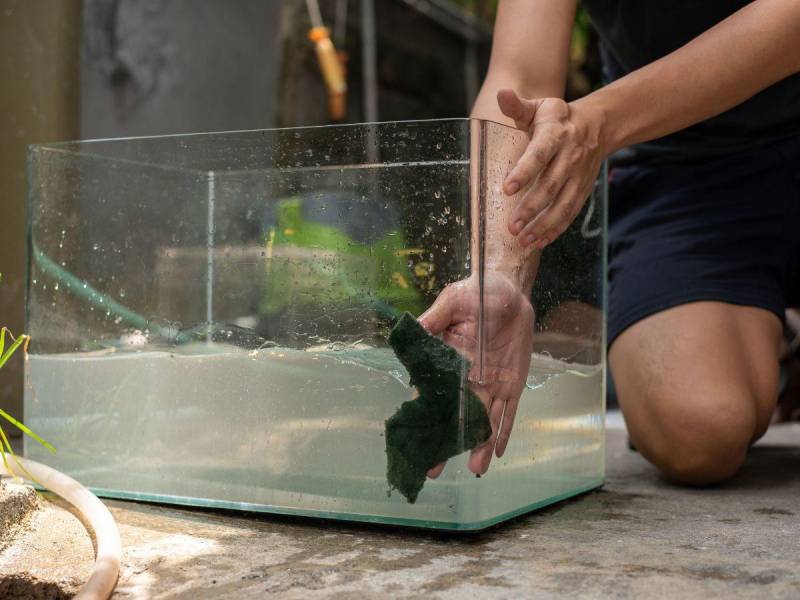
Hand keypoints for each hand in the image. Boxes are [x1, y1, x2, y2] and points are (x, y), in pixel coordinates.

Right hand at [418, 273, 533, 475]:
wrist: (510, 291)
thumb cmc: (476, 293)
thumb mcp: (452, 301)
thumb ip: (433, 319)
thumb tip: (413, 331)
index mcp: (447, 361)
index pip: (433, 393)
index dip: (426, 415)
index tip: (416, 437)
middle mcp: (467, 379)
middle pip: (456, 415)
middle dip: (447, 442)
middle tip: (434, 469)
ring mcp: (491, 384)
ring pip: (484, 420)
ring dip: (479, 444)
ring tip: (474, 468)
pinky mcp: (513, 384)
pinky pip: (509, 412)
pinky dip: (504, 431)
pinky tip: (498, 452)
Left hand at [498, 89, 604, 248]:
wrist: (597, 125)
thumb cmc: (556, 118)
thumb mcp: (538, 107)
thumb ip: (517, 106)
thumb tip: (502, 93)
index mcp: (555, 135)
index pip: (538, 155)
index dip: (523, 172)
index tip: (506, 189)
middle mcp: (569, 157)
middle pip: (550, 186)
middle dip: (531, 209)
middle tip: (512, 226)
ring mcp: (578, 176)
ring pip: (562, 205)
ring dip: (543, 225)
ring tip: (523, 240)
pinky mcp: (582, 190)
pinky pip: (570, 213)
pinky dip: (556, 229)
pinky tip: (539, 242)